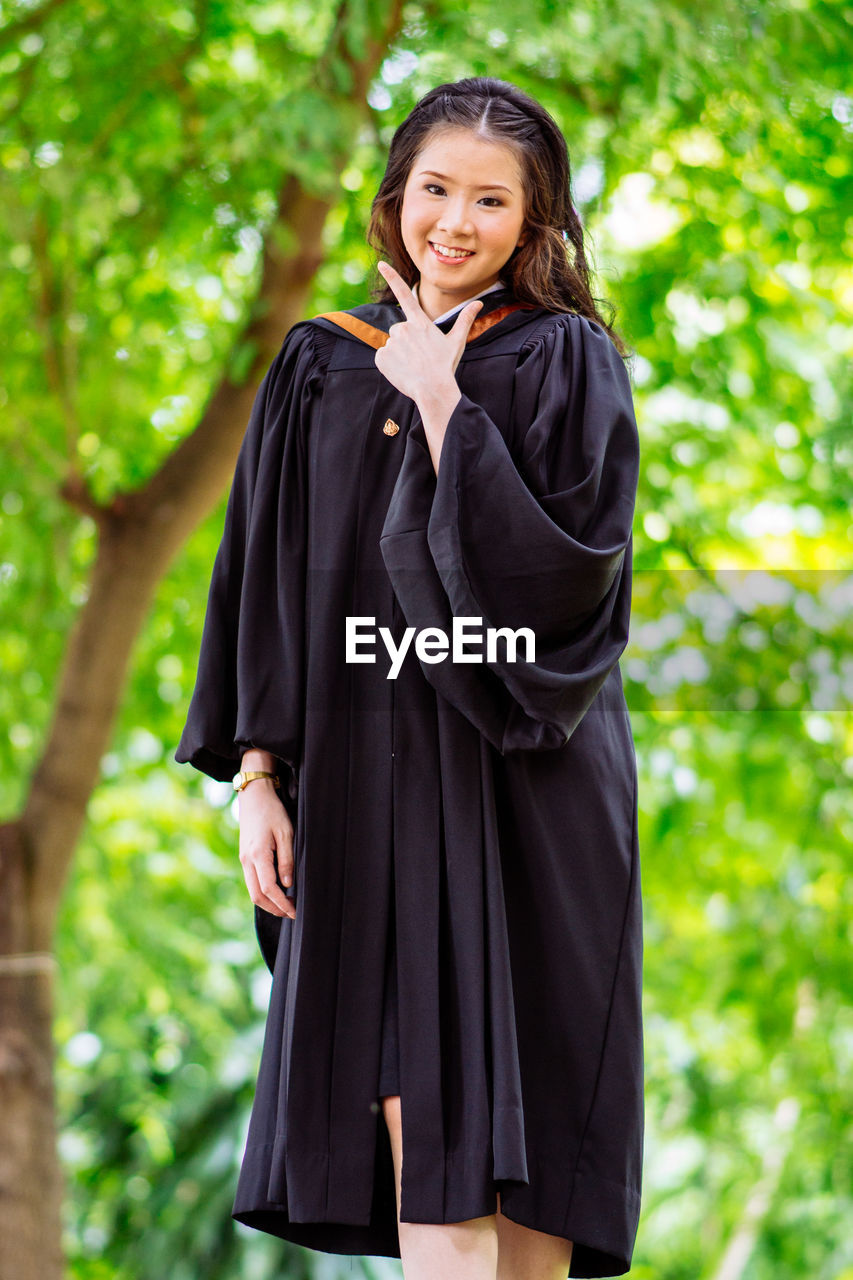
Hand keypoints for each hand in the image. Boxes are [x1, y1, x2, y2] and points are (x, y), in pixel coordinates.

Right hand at [238, 780, 295, 918]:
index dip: (281, 903)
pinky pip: (251, 881)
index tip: (294, 911)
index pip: (268, 888)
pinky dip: (263, 892)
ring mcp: (243, 860)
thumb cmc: (272, 812)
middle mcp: (247, 860)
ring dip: (268, 902)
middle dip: (274, 908)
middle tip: (291, 913)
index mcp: (258, 854)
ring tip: (286, 905)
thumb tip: (287, 884)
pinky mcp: (244, 857)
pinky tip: (276, 892)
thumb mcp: (286, 833)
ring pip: (252, 891)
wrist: (254, 797)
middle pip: (257, 896)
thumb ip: (286, 860)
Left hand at [374, 260, 482, 403]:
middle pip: (399, 331)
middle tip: (419, 358)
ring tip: (412, 367)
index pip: (404, 294)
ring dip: (399, 354)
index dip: (392, 277)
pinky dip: (389, 365)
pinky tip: (402, 372)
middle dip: (406, 342)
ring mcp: (391, 343)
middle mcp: (403, 328)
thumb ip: (465, 320)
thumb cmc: (445, 366)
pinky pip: (382, 358)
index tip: (381, 264)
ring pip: (391, 345)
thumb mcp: (457, 341)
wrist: (433, 390)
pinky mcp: (381, 357)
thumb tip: (479, 303)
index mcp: (420, 322)